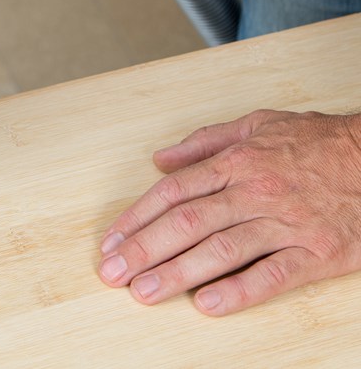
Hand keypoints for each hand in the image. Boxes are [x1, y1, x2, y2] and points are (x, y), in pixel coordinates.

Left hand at [98, 109, 360, 314]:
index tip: (112, 241)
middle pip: (187, 223)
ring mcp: (286, 223)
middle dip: (144, 250)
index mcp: (237, 162)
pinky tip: (208, 304)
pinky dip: (240, 291)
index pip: (174, 193)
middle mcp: (255, 192)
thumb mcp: (257, 125)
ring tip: (144, 291)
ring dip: (177, 273)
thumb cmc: (318, 142)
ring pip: (221, 250)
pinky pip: (274, 275)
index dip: (137, 218)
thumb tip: (160, 158)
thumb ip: (205, 141)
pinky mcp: (318, 252)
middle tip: (112, 273)